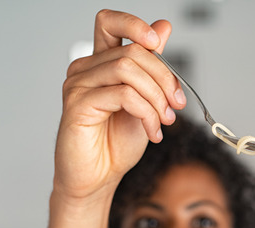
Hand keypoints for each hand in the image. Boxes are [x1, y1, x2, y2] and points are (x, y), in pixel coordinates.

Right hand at [53, 9, 185, 199]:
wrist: (98, 178)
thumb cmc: (115, 143)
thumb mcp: (145, 100)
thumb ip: (152, 66)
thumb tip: (163, 27)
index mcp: (100, 63)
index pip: (109, 22)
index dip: (134, 23)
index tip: (156, 41)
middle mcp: (85, 69)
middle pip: (132, 51)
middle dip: (164, 78)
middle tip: (176, 105)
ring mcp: (78, 85)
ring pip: (128, 70)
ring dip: (156, 97)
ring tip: (164, 121)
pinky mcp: (78, 105)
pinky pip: (123, 95)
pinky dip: (146, 113)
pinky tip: (152, 131)